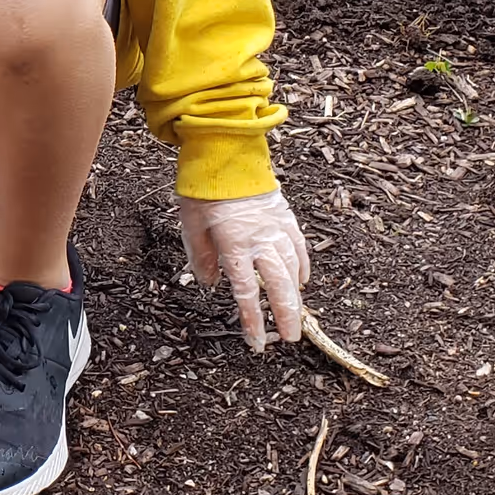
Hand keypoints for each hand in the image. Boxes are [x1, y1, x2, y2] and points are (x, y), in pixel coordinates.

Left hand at [177, 190, 308, 351]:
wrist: (226, 151)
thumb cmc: (203, 187)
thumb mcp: (191, 223)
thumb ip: (201, 256)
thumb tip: (210, 283)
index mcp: (234, 243)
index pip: (246, 292)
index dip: (252, 321)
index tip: (256, 343)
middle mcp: (260, 238)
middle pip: (278, 285)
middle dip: (286, 315)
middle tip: (290, 339)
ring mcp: (276, 227)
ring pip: (292, 268)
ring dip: (296, 295)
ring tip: (297, 317)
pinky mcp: (284, 216)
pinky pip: (298, 246)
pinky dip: (302, 266)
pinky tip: (303, 281)